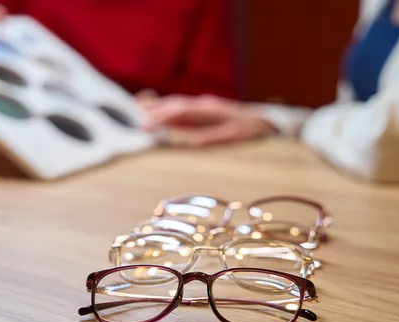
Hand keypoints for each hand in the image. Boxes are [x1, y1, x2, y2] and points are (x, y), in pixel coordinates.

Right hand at [140, 94, 275, 146]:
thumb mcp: (235, 135)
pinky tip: (153, 111)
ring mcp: (201, 105)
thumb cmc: (250, 129)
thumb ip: (214, 136)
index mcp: (209, 108)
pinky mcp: (201, 110)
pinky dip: (164, 109)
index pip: (179, 109)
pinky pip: (179, 108)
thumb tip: (192, 141)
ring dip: (156, 108)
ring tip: (136, 113)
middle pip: (172, 104)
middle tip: (134, 123)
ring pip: (174, 103)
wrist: (264, 119)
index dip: (160, 116)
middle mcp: (202, 103)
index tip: (145, 125)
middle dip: (152, 111)